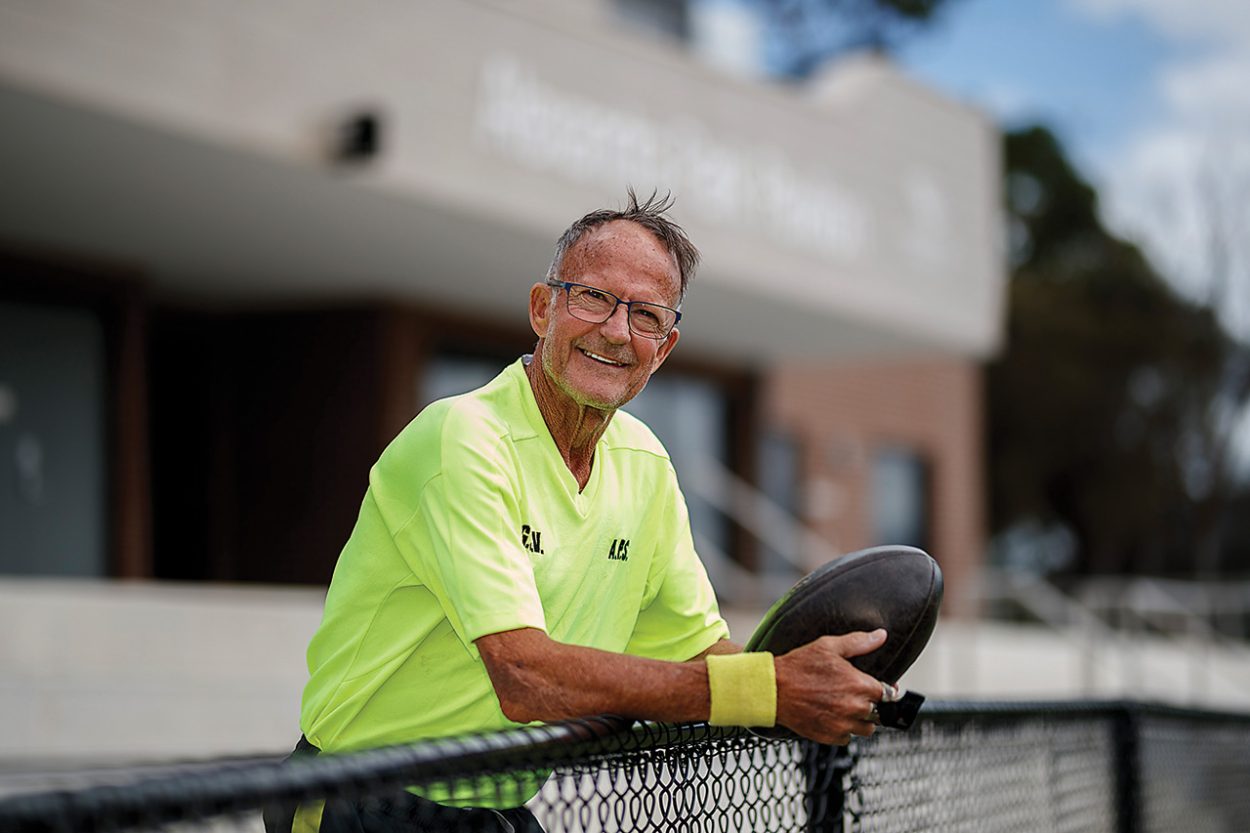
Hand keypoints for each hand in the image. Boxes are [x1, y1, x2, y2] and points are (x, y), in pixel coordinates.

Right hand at [773, 630, 888, 745]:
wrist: (773, 690)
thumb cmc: (799, 667)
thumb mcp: (828, 646)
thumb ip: (859, 642)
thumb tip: (880, 636)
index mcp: (859, 685)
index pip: (887, 693)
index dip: (879, 688)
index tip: (870, 686)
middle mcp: (855, 708)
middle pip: (877, 712)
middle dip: (867, 703)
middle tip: (850, 694)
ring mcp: (843, 725)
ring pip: (865, 729)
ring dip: (859, 719)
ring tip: (842, 706)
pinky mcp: (830, 737)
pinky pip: (847, 738)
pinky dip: (842, 729)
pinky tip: (830, 716)